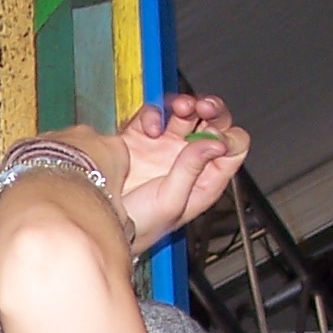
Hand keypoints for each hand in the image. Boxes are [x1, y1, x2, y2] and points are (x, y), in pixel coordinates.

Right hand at [113, 94, 248, 253]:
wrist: (99, 221)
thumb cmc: (137, 227)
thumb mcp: (170, 202)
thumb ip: (193, 168)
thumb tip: (216, 142)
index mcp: (205, 180)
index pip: (233, 149)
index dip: (228, 138)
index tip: (216, 138)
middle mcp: (188, 161)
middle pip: (213, 124)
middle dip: (212, 111)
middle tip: (203, 108)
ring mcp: (164, 148)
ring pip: (185, 113)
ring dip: (186, 104)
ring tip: (180, 107)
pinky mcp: (139, 138)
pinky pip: (153, 115)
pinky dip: (153, 115)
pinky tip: (149, 129)